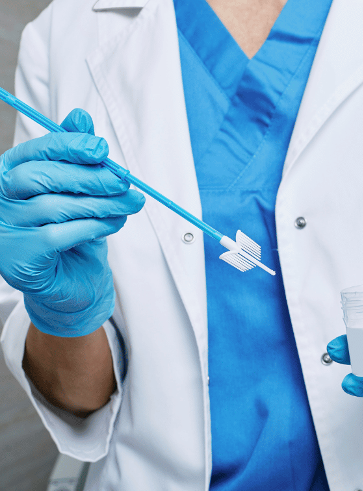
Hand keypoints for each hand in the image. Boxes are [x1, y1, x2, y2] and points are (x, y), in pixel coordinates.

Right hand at [0, 109, 144, 336]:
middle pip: (41, 177)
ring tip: (129, 203)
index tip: (102, 149)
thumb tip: (80, 117)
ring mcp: (5, 229)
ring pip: (54, 207)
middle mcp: (0, 198)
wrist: (71, 280)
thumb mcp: (77, 189)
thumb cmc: (71, 227)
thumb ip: (76, 155)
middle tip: (124, 180)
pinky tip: (113, 223)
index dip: (69, 146)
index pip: (35, 151)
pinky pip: (58, 235)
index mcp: (10, 173)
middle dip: (89, 176)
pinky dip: (92, 227)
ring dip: (100, 203)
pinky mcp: (18, 257)